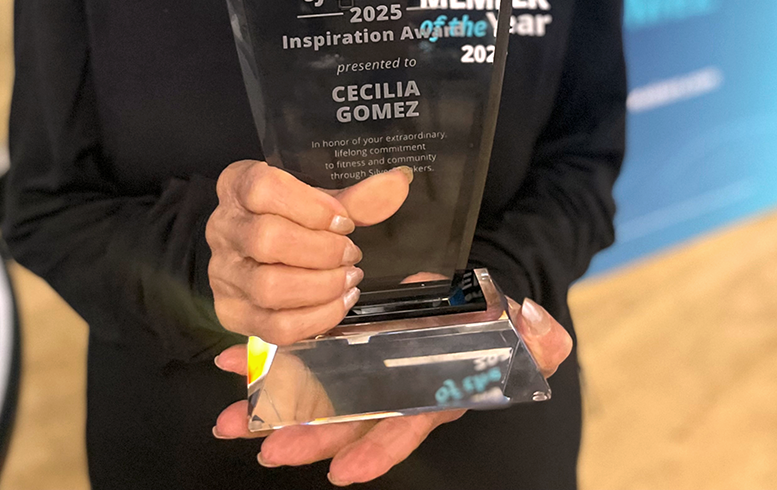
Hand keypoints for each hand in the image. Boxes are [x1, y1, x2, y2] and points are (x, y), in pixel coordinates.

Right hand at [205, 162, 412, 344]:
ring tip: (349, 280)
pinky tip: (339, 303)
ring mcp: (222, 273)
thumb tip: (398, 182)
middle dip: (322, 251)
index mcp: (237, 185)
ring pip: (269, 287)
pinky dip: (315, 319)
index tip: (344, 221)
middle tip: (351, 254)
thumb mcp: (319, 202)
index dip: (311, 207)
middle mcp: (221, 227)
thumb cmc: (292, 219)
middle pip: (267, 239)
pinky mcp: (231, 312)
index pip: (263, 188)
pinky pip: (273, 327)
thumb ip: (358, 197)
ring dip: (321, 286)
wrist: (256, 253)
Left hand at [211, 295, 572, 483]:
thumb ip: (539, 339)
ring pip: (314, 395)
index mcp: (434, 394)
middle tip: (262, 444)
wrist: (475, 305)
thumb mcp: (529, 334)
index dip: (376, 451)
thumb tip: (546, 332)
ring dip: (271, 405)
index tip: (344, 472)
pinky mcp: (348, 341)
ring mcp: (367, 369)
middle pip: (345, 421)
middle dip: (303, 435)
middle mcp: (394, 390)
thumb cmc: (500, 328)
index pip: (404, 426)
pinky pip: (302, 353)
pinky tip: (234, 360)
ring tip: (230, 417)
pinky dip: (268, 357)